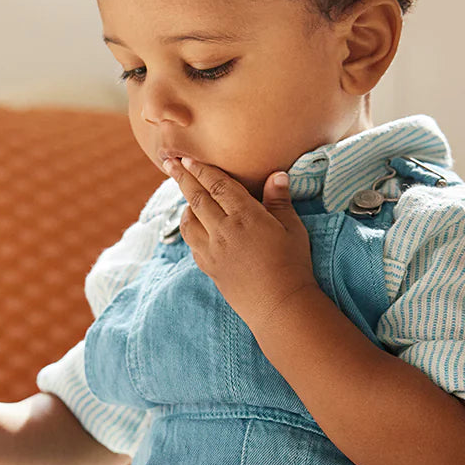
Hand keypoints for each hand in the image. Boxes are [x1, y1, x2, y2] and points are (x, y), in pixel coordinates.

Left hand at [164, 157, 317, 324]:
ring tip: (187, 195)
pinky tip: (194, 225)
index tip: (188, 159)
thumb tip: (276, 175)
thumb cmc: (293, 265)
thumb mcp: (292, 229)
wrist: (279, 305)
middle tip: (171, 163)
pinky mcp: (208, 268)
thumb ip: (279, 201)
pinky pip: (191, 242)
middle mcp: (222, 231)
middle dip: (182, 178)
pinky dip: (189, 228)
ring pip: (188, 221)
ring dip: (185, 205)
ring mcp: (212, 251)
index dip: (201, 169)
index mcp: (245, 216)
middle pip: (196, 198)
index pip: (217, 185)